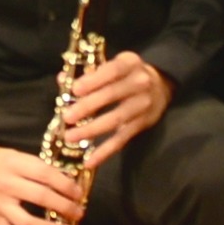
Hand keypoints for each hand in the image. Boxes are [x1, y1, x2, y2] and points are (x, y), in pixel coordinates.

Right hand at [0, 140, 85, 224]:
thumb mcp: (18, 155)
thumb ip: (38, 168)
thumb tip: (67, 181)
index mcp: (14, 165)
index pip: (45, 175)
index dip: (65, 185)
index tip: (78, 193)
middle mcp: (7, 185)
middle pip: (40, 197)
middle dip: (64, 206)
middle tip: (78, 213)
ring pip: (27, 222)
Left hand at [59, 52, 170, 169]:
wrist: (161, 85)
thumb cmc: (127, 73)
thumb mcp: (113, 65)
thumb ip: (89, 73)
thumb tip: (62, 80)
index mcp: (130, 63)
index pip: (112, 70)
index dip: (94, 80)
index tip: (74, 89)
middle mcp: (140, 83)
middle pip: (112, 95)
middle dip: (87, 106)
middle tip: (67, 117)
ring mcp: (143, 105)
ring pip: (116, 119)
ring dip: (92, 130)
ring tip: (71, 137)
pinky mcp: (143, 124)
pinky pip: (122, 139)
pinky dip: (105, 151)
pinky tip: (89, 161)